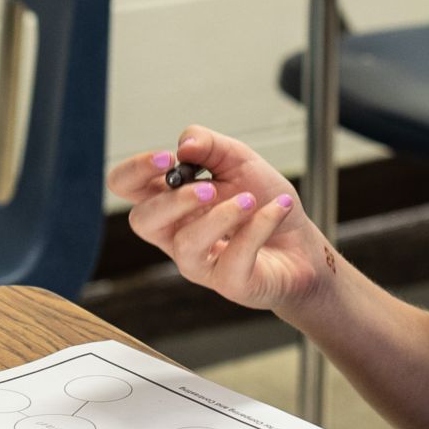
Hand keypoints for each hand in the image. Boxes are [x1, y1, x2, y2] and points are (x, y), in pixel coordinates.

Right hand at [106, 125, 336, 316]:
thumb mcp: (239, 160)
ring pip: (187, 244)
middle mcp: (176, 234)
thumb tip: (183, 145)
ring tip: (249, 200)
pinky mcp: (230, 283)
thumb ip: (209, 145)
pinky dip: (259, 225)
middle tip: (209, 188)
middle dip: (173, 200)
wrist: (303, 242)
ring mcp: (201, 263)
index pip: (125, 186)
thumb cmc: (262, 201)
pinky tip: (277, 208)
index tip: (168, 157)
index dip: (135, 170)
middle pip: (142, 221)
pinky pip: (235, 257)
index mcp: (169, 200)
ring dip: (221, 215)